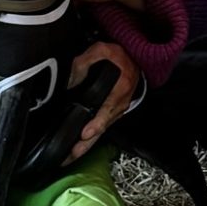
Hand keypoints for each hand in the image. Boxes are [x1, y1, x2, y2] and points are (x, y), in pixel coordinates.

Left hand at [67, 40, 140, 159]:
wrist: (136, 57)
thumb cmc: (121, 54)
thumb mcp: (103, 50)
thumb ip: (86, 61)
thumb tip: (71, 78)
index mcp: (121, 88)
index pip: (108, 109)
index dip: (97, 123)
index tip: (85, 133)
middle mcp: (121, 102)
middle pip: (104, 126)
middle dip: (88, 143)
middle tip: (73, 154)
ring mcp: (119, 109)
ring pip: (103, 129)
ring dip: (88, 143)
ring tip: (72, 154)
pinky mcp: (115, 111)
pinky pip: (103, 126)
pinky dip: (93, 136)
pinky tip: (81, 144)